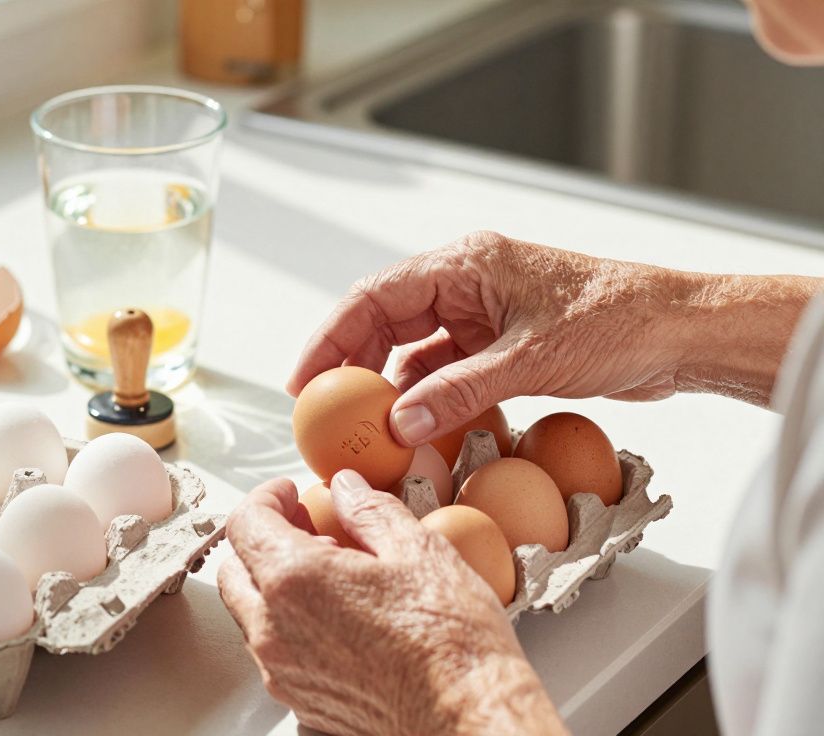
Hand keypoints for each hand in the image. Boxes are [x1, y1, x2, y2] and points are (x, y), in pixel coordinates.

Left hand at [218, 470, 565, 735]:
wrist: (468, 715)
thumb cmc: (449, 642)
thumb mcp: (417, 551)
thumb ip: (369, 511)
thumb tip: (347, 489)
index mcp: (295, 580)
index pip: (246, 523)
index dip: (266, 498)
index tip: (289, 492)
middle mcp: (275, 629)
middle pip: (234, 569)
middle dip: (262, 538)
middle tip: (305, 525)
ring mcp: (282, 669)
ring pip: (249, 612)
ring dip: (272, 582)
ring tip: (329, 571)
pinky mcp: (298, 699)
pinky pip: (273, 649)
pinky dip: (287, 621)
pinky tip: (337, 614)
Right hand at [288, 231, 820, 446]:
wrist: (680, 331)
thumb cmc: (617, 321)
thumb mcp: (528, 360)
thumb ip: (457, 393)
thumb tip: (398, 425)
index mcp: (465, 265)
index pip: (374, 297)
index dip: (331, 339)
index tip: (305, 381)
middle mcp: (467, 284)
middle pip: (385, 322)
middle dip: (351, 366)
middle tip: (325, 413)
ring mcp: (483, 314)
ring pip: (414, 349)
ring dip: (390, 387)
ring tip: (366, 428)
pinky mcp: (501, 344)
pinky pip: (446, 370)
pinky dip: (428, 398)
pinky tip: (416, 429)